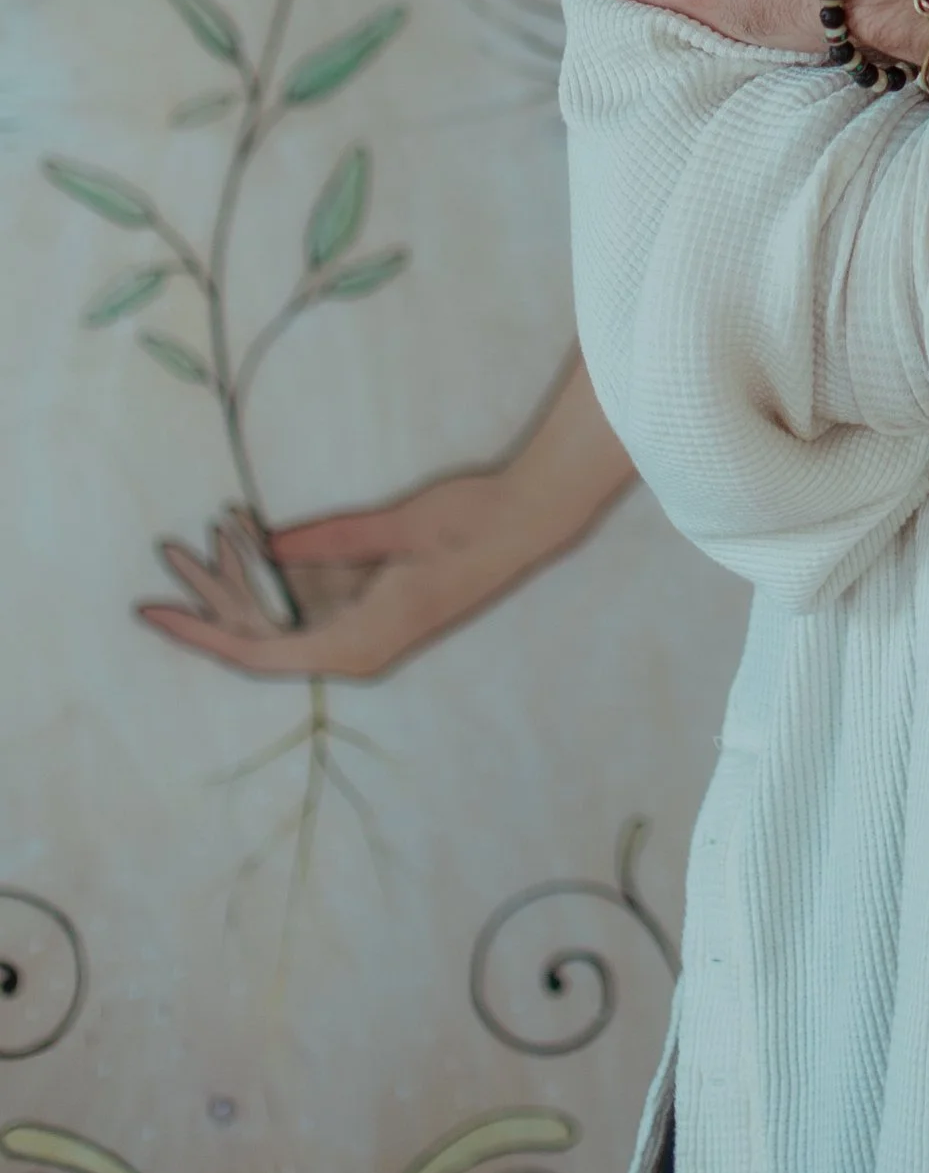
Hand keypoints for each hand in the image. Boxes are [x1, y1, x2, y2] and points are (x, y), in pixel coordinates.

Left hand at [141, 474, 563, 680]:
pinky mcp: (375, 605)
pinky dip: (279, 570)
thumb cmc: (470, 524)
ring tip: (205, 530)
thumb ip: (329, 540)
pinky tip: (252, 533)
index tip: (153, 614)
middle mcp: (358, 646)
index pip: (258, 652)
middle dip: (215, 596)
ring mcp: (367, 626)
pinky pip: (310, 597)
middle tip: (169, 553)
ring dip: (246, 577)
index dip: (201, 634)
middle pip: (264, 632)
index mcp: (361, 644)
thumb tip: (263, 546)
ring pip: (285, 613)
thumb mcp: (396, 526)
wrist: (531, 519)